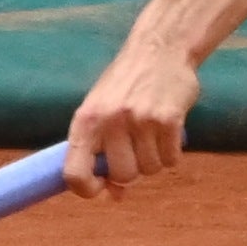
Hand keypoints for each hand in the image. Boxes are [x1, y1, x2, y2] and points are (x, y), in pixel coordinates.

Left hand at [64, 42, 201, 198]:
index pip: (74, 173)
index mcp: (86, 121)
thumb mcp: (102, 112)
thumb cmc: (126, 86)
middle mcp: (110, 121)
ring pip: (150, 169)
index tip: (102, 186)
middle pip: (123, 175)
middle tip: (137, 151)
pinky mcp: (168, 119)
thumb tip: (115, 195)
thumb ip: (102, 152)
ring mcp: (141, 120)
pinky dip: (172, 153)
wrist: (160, 50)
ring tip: (153, 136)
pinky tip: (168, 132)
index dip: (88, 189)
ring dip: (154, 160)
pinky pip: (171, 160)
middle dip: (132, 172)